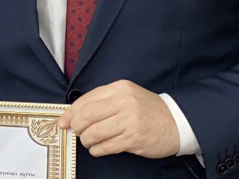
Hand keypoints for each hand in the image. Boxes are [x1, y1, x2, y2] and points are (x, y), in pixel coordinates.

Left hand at [57, 79, 179, 158]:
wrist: (176, 122)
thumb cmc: (147, 110)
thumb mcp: (126, 96)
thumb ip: (102, 102)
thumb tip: (74, 115)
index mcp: (119, 88)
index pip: (86, 100)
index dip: (70, 113)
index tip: (62, 122)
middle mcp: (124, 102)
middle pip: (87, 116)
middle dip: (77, 127)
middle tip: (77, 132)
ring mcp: (129, 121)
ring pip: (94, 133)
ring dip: (87, 141)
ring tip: (90, 142)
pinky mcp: (134, 139)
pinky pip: (106, 146)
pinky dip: (97, 150)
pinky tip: (99, 148)